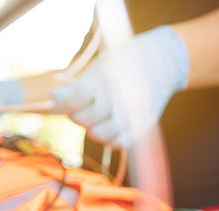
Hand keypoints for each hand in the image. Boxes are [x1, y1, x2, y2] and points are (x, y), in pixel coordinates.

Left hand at [51, 25, 189, 147]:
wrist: (164, 60)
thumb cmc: (125, 61)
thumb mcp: (99, 65)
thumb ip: (77, 84)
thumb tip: (54, 95)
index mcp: (107, 77)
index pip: (73, 101)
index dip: (61, 106)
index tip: (57, 106)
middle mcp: (120, 96)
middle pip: (85, 119)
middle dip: (75, 116)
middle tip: (76, 110)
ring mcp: (134, 112)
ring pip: (100, 134)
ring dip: (91, 128)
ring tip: (92, 118)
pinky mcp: (144, 123)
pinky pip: (119, 142)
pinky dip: (109, 138)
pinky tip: (106, 126)